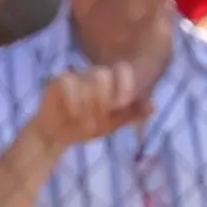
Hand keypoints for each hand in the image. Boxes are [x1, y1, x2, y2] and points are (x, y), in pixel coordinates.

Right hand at [30, 61, 151, 151]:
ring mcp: (75, 76)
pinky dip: (72, 101)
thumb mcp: (112, 124)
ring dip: (87, 105)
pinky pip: (68, 83)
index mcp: (111, 81)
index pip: (122, 69)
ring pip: (88, 79)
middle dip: (101, 101)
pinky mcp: (56, 82)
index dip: (124, 85)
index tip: (119, 106)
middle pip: (103, 74)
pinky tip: (71, 113)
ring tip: (82, 120)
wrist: (54, 137)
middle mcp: (94, 74)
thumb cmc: (84, 127)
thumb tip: (152, 107)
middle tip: (97, 119)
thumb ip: (131, 115)